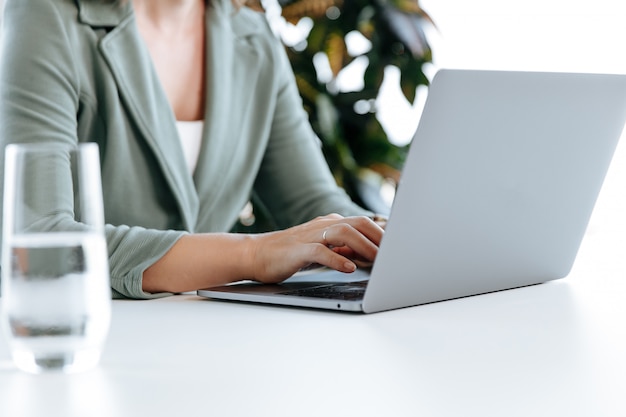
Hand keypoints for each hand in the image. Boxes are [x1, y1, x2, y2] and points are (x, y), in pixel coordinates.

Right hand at [248, 214, 383, 283]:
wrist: (256, 254)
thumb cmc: (290, 254)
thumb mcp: (322, 249)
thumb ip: (344, 249)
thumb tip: (371, 255)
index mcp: (331, 224)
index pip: (363, 223)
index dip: (383, 233)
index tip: (401, 247)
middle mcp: (323, 226)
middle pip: (358, 223)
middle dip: (379, 237)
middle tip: (395, 254)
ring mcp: (310, 235)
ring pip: (343, 233)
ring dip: (364, 246)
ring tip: (378, 260)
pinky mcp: (298, 249)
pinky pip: (320, 251)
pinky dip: (337, 259)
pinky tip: (349, 268)